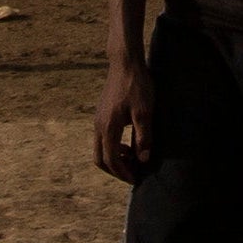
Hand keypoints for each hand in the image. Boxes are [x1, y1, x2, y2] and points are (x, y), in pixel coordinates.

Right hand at [91, 59, 153, 183]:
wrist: (125, 63)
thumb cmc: (136, 86)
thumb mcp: (144, 113)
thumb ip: (143, 137)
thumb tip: (143, 159)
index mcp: (108, 128)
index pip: (111, 160)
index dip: (123, 173)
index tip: (135, 179)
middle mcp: (98, 126)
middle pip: (99, 158)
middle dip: (115, 170)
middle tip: (132, 173)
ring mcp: (98, 119)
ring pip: (100, 148)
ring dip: (114, 158)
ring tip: (133, 158)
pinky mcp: (101, 114)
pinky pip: (103, 138)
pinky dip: (113, 147)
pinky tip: (128, 143)